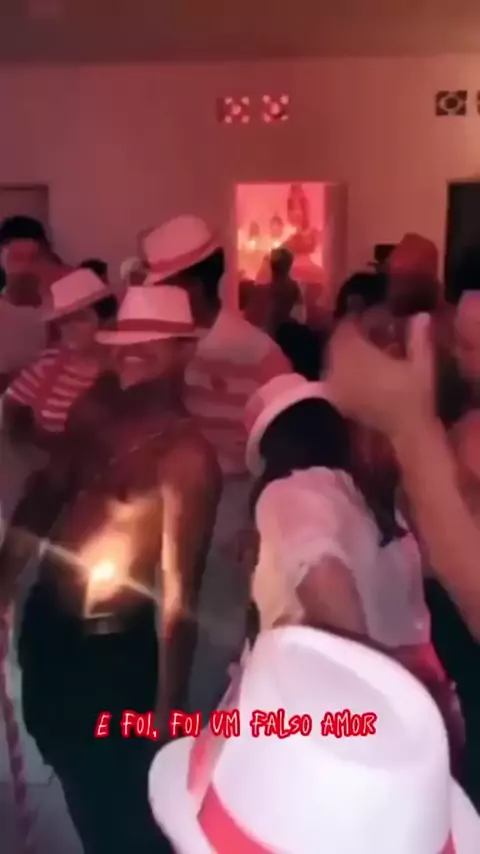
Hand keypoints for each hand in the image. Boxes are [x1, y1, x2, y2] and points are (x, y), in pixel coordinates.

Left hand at [325, 313, 434, 438]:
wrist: (404, 433)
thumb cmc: (414, 398)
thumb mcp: (421, 365)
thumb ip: (418, 337)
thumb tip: (420, 316)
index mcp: (357, 355)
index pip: (348, 326)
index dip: (361, 319)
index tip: (377, 318)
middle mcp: (339, 367)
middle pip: (338, 341)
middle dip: (353, 335)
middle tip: (373, 333)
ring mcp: (334, 385)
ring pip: (333, 358)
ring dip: (348, 352)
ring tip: (368, 353)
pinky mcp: (336, 399)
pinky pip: (333, 376)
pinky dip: (344, 369)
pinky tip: (361, 373)